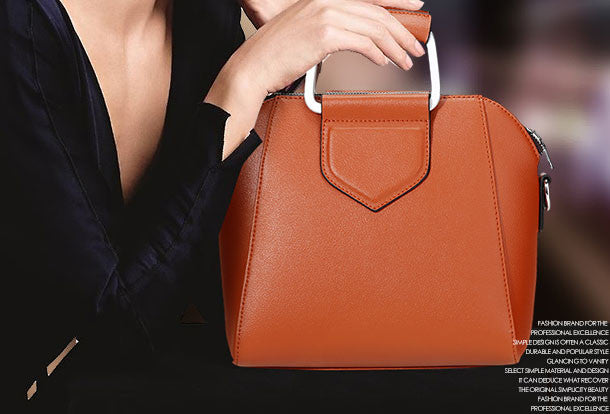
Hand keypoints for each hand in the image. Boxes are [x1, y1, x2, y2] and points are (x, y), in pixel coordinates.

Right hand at [206, 0, 425, 159]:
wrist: (253, 67)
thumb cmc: (274, 55)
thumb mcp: (305, 32)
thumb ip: (330, 29)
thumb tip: (354, 40)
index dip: (396, 4)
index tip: (415, 11)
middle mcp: (325, 0)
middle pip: (377, 12)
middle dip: (402, 31)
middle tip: (415, 46)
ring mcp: (325, 14)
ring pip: (375, 28)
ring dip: (395, 46)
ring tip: (405, 60)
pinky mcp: (325, 34)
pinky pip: (363, 43)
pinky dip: (378, 54)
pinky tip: (383, 62)